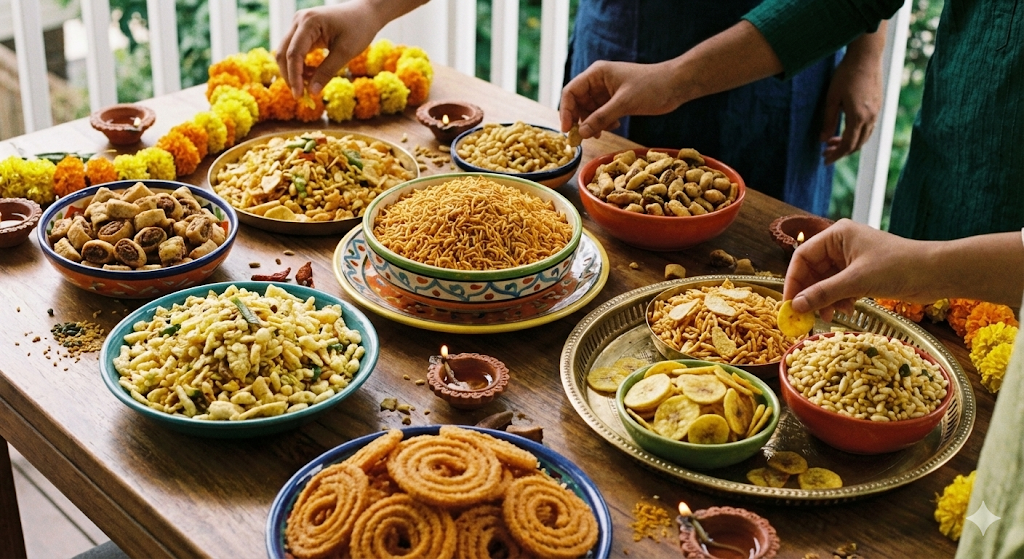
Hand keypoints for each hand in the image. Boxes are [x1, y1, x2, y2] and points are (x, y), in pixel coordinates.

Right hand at [276, 3, 384, 98]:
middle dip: (290, 76)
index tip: (299, 96)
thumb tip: (312, 93)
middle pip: (284, 53)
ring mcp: (299, 25)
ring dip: (295, 72)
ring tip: (311, 84)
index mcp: (309, 22)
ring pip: (287, 53)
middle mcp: (299, 21)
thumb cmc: (359, 29)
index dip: (294, 77)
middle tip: (301, 96)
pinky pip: (295, 51)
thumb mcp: (345, 53)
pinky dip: (300, 66)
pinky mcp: (302, 31)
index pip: (293, 53)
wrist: (365, 13)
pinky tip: (313, 75)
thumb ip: (327, 72)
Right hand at [559, 60, 684, 138]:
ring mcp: (607, 91)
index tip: (567, 130)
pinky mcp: (616, 101)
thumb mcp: (624, 103)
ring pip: (589, 111)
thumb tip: (582, 133)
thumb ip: (601, 118)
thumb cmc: (652, 86)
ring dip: (592, 124)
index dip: (565, 111)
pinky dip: (603, 123)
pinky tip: (614, 126)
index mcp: (596, 74)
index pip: (571, 92)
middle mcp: (598, 81)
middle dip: (579, 120)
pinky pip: (601, 114)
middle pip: (577, 103)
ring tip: (600, 133)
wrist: (676, 85)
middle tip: (581, 138)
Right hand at [783, 219, 924, 320]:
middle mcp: (841, 245)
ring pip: (825, 282)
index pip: (802, 256)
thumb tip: (796, 306)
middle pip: (812, 270)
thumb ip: (823, 293)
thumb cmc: (898, 267)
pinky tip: (845, 310)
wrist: (936, 273)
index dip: (792, 280)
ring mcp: (852, 260)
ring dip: (824, 300)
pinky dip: (838, 300)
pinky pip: (840, 288)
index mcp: (836, 235)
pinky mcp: (862, 274)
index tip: (789, 304)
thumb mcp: (856, 281)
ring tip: (828, 316)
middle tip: (805, 316)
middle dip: (810, 293)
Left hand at [819, 30, 884, 164]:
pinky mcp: (878, 105)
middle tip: (825, 152)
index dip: (835, 155)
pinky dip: (857, 134)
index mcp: (858, 117)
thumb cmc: (845, 75)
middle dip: (841, 152)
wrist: (866, 56)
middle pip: (857, 145)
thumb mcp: (831, 98)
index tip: (824, 160)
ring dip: (849, 143)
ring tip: (832, 142)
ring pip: (864, 137)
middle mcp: (871, 117)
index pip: (847, 145)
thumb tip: (822, 140)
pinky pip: (869, 127)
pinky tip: (845, 130)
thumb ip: (828, 121)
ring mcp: (877, 111)